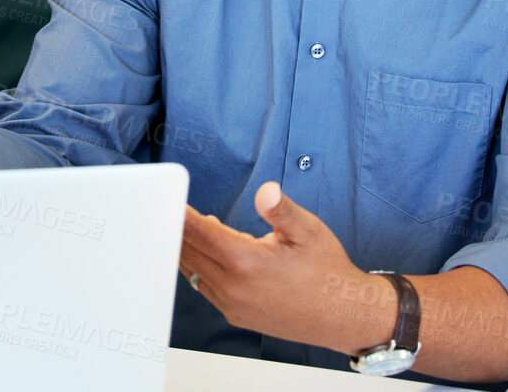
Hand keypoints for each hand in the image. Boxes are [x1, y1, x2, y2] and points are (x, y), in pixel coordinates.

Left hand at [179, 181, 383, 355]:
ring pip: (193, 272)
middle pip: (188, 252)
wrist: (343, 315)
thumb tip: (266, 191)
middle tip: (164, 206)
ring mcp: (232, 305)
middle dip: (176, 228)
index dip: (179, 214)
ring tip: (182, 225)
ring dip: (187, 249)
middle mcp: (233, 288)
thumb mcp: (308, 231)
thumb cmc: (327, 271)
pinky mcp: (236, 315)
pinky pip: (206, 288)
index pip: (198, 233)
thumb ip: (281, 210)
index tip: (166, 198)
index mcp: (246, 263)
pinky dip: (199, 267)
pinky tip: (206, 252)